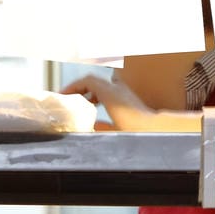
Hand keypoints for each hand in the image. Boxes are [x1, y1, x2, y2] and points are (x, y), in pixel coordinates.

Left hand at [61, 74, 200, 132]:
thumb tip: (94, 125)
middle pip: (96, 83)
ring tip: (65, 96)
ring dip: (76, 88)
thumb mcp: (118, 130)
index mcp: (124, 98)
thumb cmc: (138, 132)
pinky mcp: (107, 88)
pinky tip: (66, 95)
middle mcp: (119, 89)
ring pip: (90, 80)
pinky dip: (74, 86)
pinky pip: (85, 81)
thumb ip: (106, 126)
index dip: (93, 95)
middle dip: (81, 91)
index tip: (86, 104)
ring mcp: (113, 87)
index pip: (106, 90)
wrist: (150, 128)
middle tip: (69, 100)